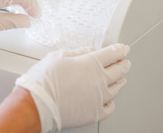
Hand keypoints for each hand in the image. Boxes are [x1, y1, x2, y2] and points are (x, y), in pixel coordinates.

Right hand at [15, 43, 130, 131]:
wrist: (37, 104)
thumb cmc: (44, 80)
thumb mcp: (59, 56)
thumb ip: (78, 52)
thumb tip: (90, 51)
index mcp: (91, 64)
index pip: (113, 54)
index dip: (120, 50)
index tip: (123, 49)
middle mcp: (99, 80)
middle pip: (119, 70)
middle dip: (123, 64)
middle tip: (125, 62)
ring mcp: (98, 98)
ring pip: (117, 88)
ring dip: (120, 81)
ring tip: (121, 79)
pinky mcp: (94, 113)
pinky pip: (109, 107)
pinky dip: (112, 102)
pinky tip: (110, 99)